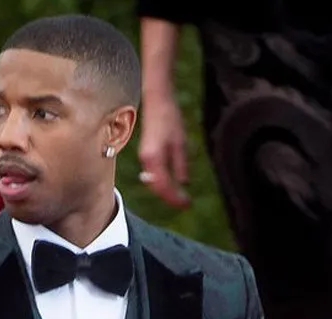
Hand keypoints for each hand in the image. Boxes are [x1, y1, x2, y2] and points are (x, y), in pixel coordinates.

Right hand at [137, 93, 189, 207]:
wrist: (156, 101)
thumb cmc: (170, 118)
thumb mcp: (180, 143)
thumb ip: (181, 165)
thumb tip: (184, 184)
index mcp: (154, 158)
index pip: (164, 186)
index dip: (176, 198)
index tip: (188, 204)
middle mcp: (146, 161)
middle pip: (157, 188)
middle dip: (171, 198)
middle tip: (185, 203)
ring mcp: (144, 159)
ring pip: (154, 184)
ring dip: (166, 192)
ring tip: (180, 197)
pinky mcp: (145, 156)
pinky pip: (152, 176)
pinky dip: (162, 184)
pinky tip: (172, 185)